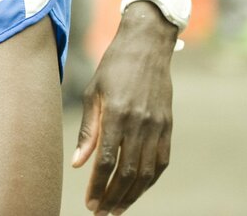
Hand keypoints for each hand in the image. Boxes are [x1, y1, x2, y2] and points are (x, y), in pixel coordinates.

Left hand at [72, 5, 176, 214]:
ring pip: (146, 172)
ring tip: (117, 209)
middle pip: (128, 173)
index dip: (98, 186)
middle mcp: (139, 123)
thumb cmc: (113, 67)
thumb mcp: (92, 93)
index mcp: (116, 114)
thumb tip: (78, 164)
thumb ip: (88, 130)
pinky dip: (150, 180)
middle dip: (114, 197)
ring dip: (132, 195)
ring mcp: (157, 126)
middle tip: (101, 213)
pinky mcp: (168, 126)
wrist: (147, 47)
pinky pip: (161, 162)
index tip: (90, 203)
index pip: (106, 161)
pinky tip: (138, 190)